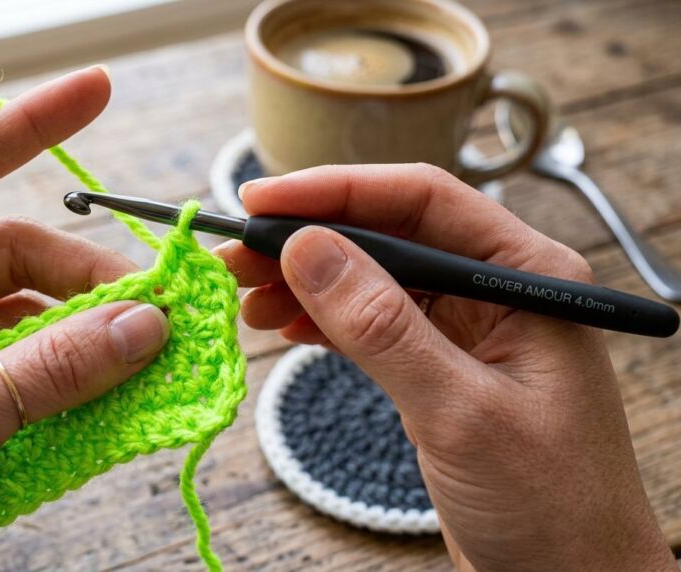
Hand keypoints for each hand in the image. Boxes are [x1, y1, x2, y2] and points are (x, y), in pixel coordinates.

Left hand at [0, 67, 169, 570]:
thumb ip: (51, 369)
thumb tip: (146, 325)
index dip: (28, 123)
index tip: (97, 90)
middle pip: (15, 254)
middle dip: (89, 275)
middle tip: (158, 307)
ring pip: (28, 314)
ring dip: (89, 334)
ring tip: (148, 357)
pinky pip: (26, 366)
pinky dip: (72, 377)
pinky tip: (113, 394)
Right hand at [217, 164, 675, 571]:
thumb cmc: (550, 504)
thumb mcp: (459, 409)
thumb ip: (382, 326)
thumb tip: (308, 248)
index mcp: (525, 274)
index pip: (420, 201)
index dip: (334, 192)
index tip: (260, 198)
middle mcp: (494, 288)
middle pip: (386, 235)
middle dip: (306, 239)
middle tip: (234, 254)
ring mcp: (464, 328)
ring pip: (369, 279)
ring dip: (305, 282)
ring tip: (245, 295)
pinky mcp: (437, 367)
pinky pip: (368, 324)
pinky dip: (321, 322)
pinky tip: (282, 324)